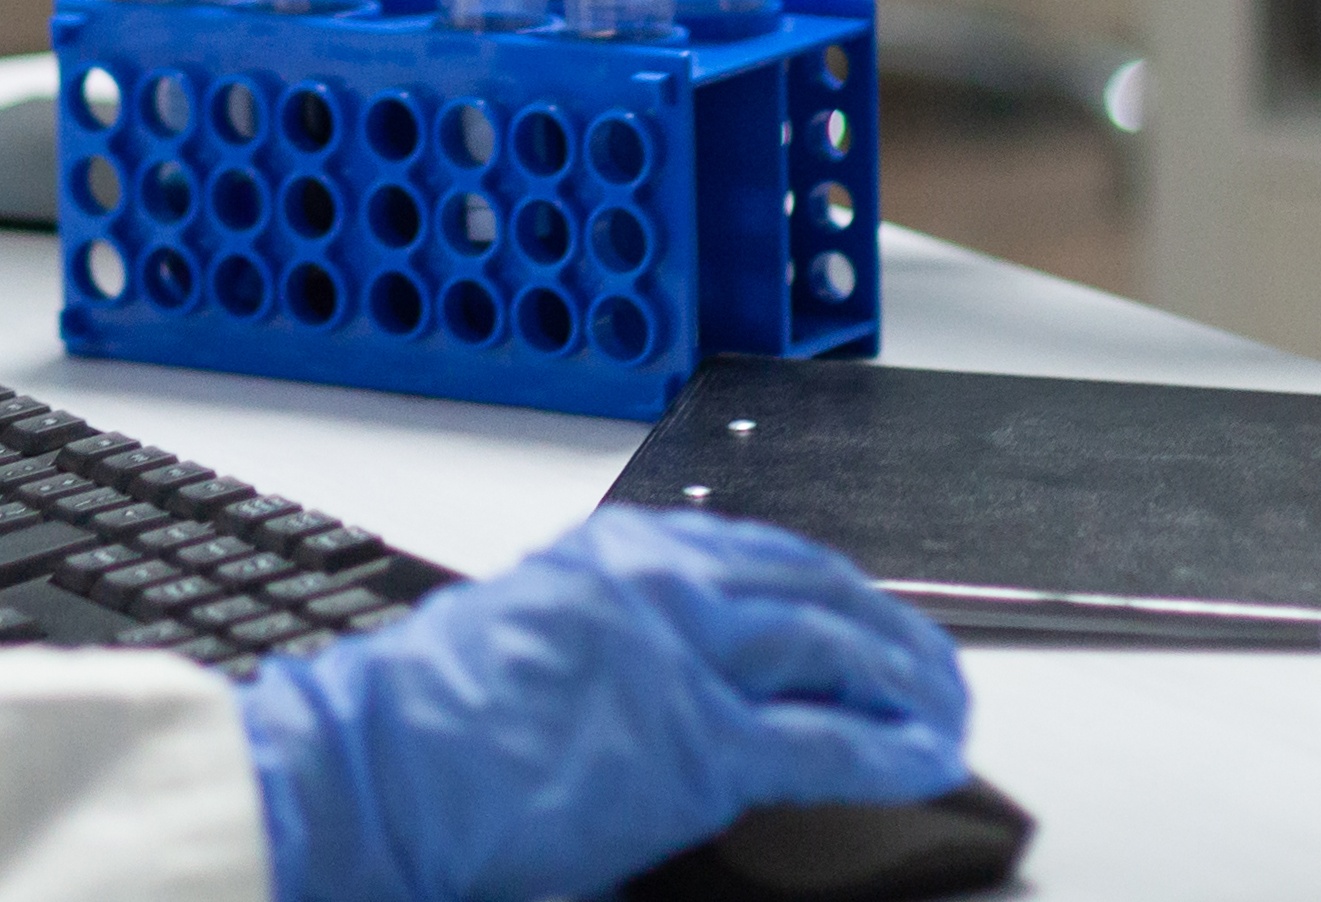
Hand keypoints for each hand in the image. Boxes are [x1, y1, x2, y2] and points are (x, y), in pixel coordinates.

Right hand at [239, 509, 972, 901]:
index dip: (832, 589)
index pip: (762, 553)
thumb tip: (682, 676)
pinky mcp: (697, 744)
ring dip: (908, 681)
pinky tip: (928, 758)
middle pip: (815, 591)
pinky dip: (891, 747)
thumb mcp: (536, 632)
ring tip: (946, 711)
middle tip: (934, 664)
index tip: (867, 614)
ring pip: (836, 651)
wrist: (373, 768)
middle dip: (891, 629)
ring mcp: (685, 657)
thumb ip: (619, 636)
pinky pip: (826, 740)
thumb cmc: (429, 721)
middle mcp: (663, 583)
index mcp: (621, 552)